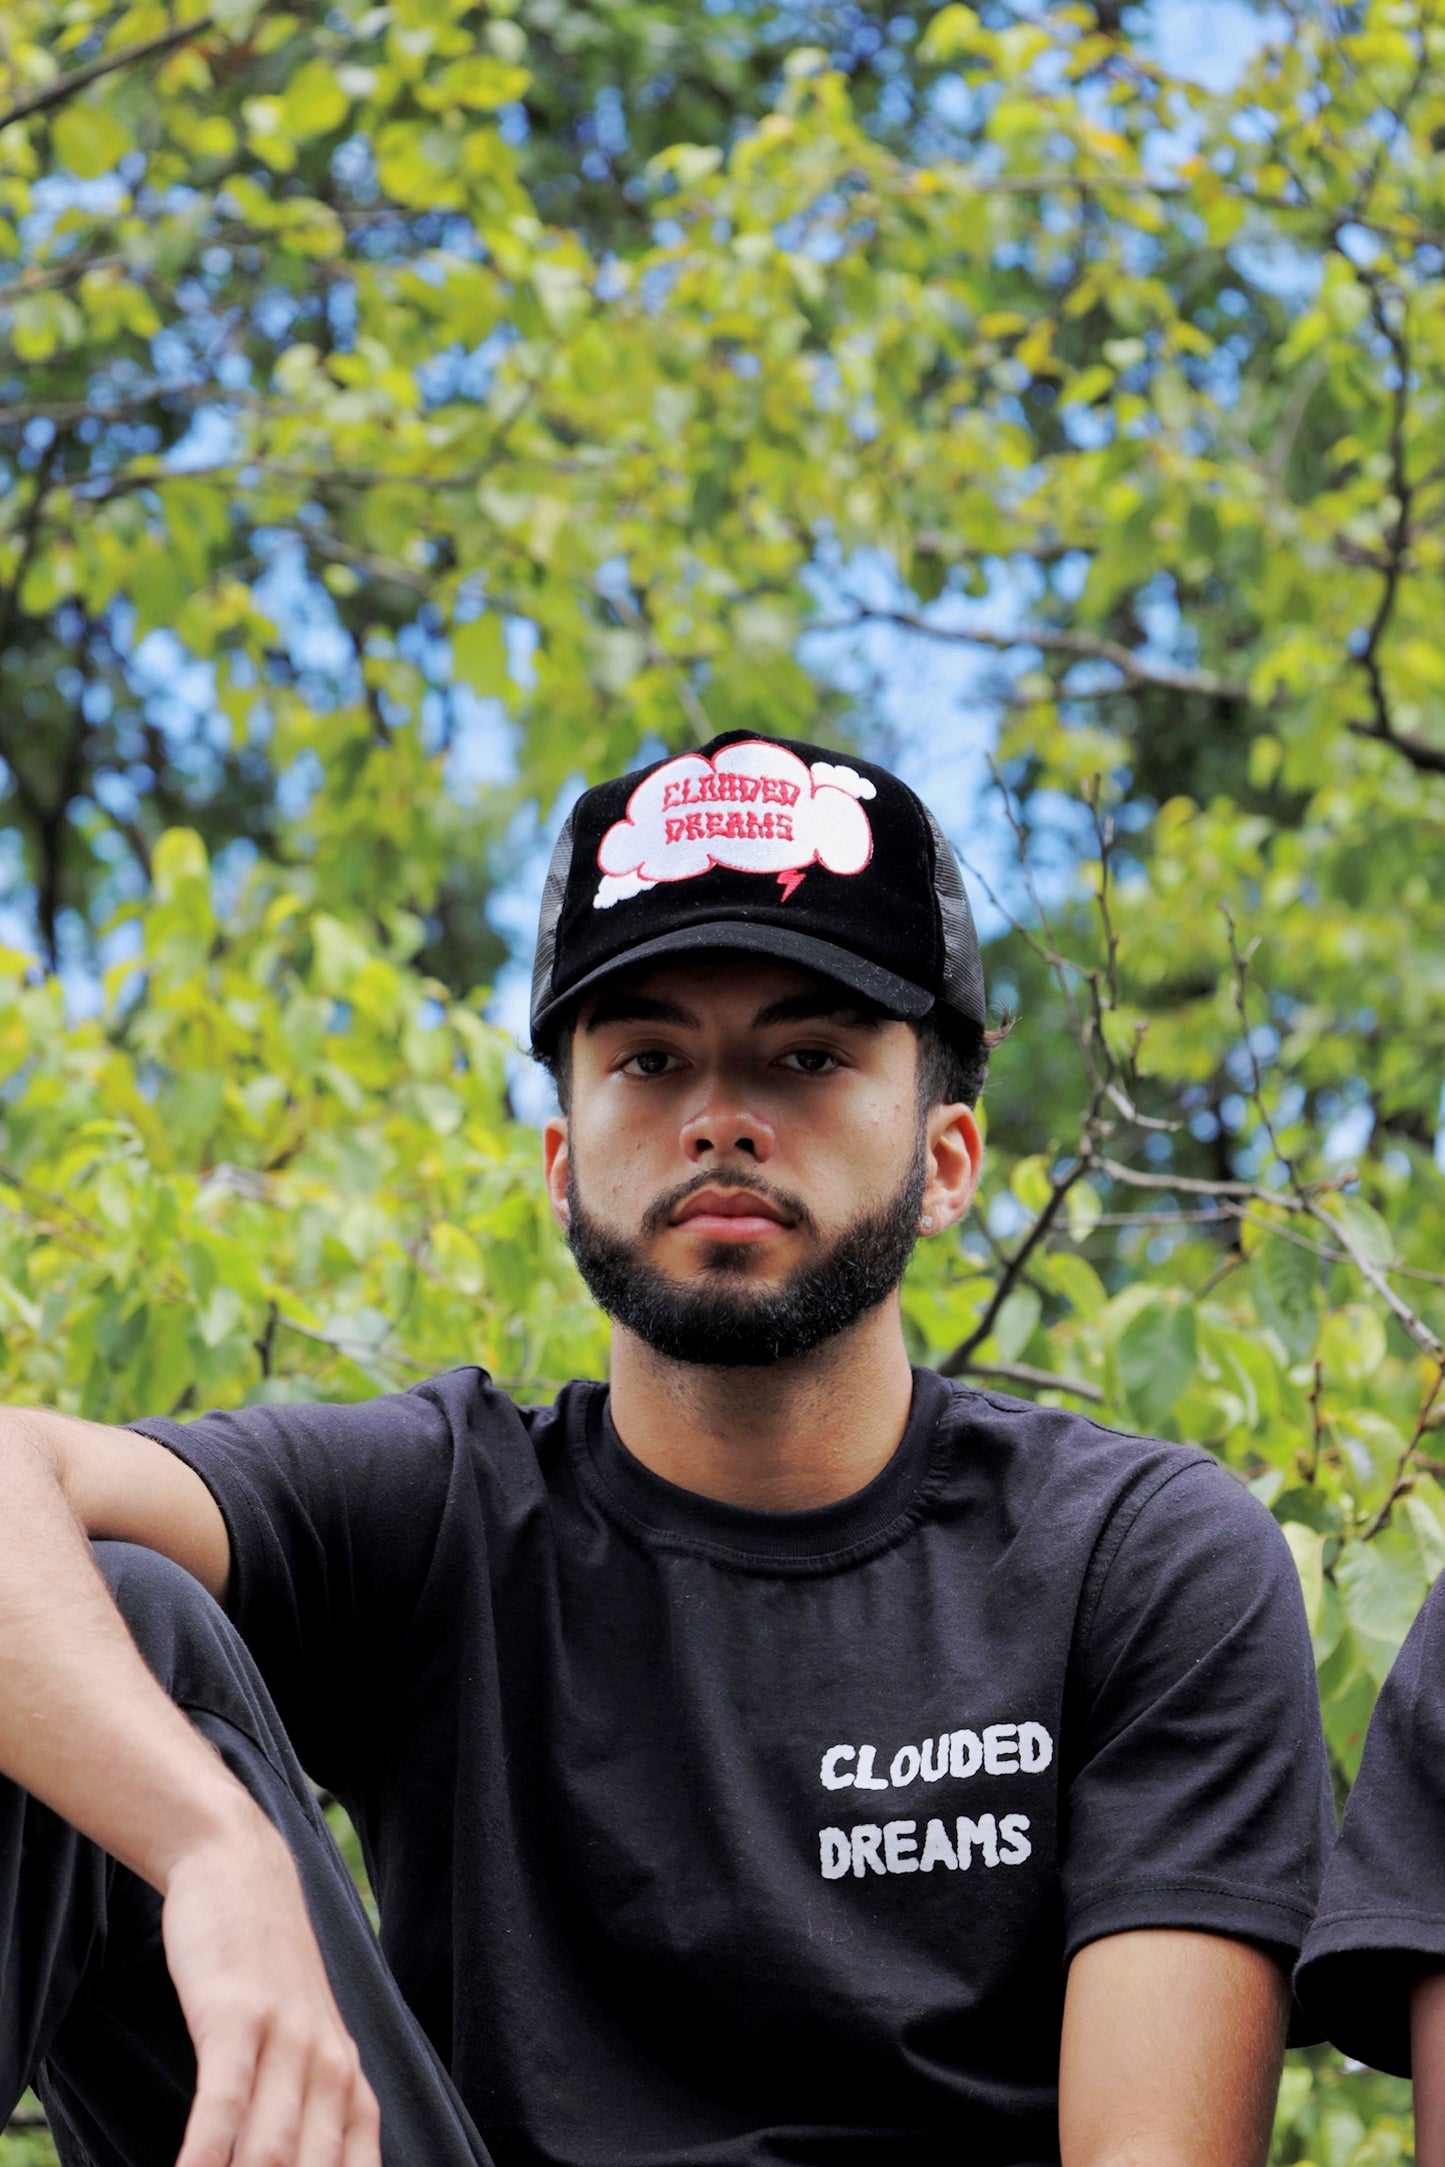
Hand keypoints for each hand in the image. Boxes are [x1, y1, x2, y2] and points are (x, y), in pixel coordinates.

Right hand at [161, 1807, 380, 2166]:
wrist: (243, 1871)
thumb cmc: (265, 1974)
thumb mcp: (304, 2045)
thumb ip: (309, 2116)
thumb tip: (303, 2159)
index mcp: (351, 2085)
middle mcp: (330, 2068)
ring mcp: (286, 2041)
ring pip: (269, 2154)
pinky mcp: (236, 2017)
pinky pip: (223, 2106)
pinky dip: (203, 2157)